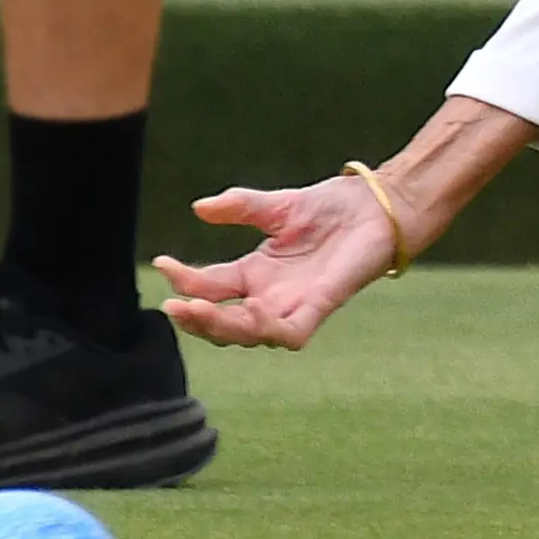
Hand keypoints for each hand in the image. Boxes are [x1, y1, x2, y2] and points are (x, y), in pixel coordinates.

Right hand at [152, 172, 399, 349]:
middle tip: (173, 305)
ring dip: (222, 326)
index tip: (161, 262)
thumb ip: (240, 207)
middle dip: (196, 318)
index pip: (209, 286)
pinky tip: (251, 313)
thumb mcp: (277, 205)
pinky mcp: (321, 305)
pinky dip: (269, 329)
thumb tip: (198, 207)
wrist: (377, 205)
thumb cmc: (332, 207)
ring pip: (250, 333)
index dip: (184, 279)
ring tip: (197, 309)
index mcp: (255, 274)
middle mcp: (270, 296)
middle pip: (224, 321)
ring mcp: (294, 304)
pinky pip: (291, 332)